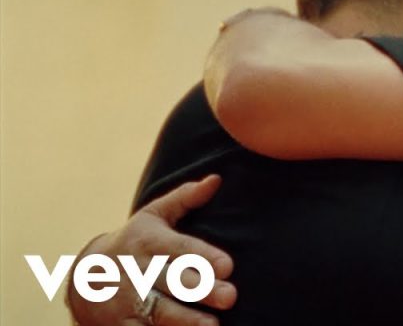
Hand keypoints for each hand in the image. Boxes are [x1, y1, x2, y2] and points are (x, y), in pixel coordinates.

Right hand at [68, 175, 236, 325]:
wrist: (84, 277)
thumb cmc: (134, 241)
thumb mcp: (153, 215)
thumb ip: (185, 198)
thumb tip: (216, 179)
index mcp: (149, 241)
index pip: (179, 249)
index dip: (203, 257)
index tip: (228, 266)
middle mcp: (138, 271)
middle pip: (172, 282)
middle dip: (201, 290)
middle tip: (230, 296)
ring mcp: (128, 300)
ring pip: (159, 311)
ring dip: (186, 320)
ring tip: (212, 325)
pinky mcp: (121, 324)